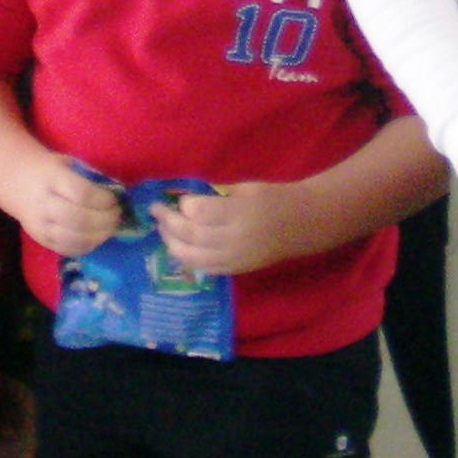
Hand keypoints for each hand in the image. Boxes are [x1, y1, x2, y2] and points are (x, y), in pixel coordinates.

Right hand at [15, 156, 124, 258]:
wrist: (15, 182)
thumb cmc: (48, 170)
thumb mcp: (68, 162)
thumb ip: (91, 176)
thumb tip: (118, 190)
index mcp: (51, 179)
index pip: (81, 194)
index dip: (103, 199)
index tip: (115, 199)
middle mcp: (43, 205)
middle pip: (78, 219)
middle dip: (104, 220)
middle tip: (118, 215)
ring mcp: (40, 226)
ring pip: (73, 239)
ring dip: (98, 236)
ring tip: (111, 228)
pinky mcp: (40, 240)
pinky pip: (66, 250)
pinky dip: (87, 247)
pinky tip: (98, 238)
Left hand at [155, 183, 312, 278]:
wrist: (302, 225)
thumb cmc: (274, 198)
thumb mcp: (246, 187)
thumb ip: (216, 196)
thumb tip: (186, 200)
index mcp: (240, 213)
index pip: (200, 212)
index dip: (184, 204)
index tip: (179, 197)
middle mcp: (235, 239)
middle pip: (191, 235)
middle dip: (168, 223)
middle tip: (155, 210)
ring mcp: (234, 259)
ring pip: (192, 257)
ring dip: (171, 243)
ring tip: (161, 230)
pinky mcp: (235, 270)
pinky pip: (204, 268)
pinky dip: (187, 258)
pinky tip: (178, 246)